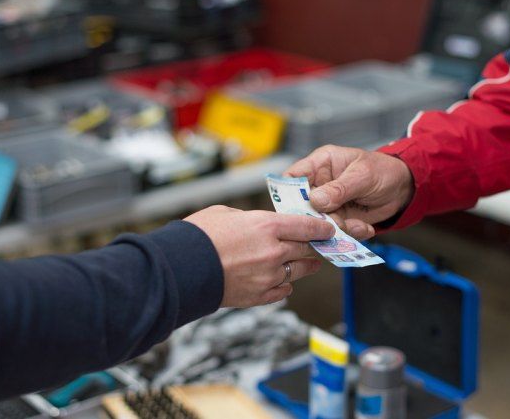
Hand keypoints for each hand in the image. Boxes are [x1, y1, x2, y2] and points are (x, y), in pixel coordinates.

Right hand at [184, 205, 334, 307]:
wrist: (181, 268)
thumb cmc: (198, 237)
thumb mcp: (226, 213)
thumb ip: (250, 219)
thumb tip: (258, 224)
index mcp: (267, 226)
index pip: (307, 227)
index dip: (321, 228)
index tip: (328, 229)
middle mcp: (273, 252)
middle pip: (305, 249)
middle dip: (313, 247)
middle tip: (319, 246)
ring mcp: (268, 276)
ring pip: (297, 271)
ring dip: (304, 266)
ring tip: (309, 264)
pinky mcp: (258, 296)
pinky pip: (283, 291)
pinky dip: (285, 285)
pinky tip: (284, 282)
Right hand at [285, 145, 413, 237]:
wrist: (403, 189)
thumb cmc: (383, 170)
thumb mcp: (362, 176)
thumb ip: (339, 188)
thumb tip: (316, 200)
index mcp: (320, 164)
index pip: (293, 177)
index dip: (286, 193)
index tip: (292, 209)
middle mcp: (320, 185)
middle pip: (302, 205)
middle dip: (315, 218)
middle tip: (333, 223)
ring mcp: (328, 205)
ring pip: (319, 223)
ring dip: (337, 229)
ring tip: (357, 225)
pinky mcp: (339, 219)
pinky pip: (336, 232)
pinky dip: (350, 234)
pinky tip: (365, 227)